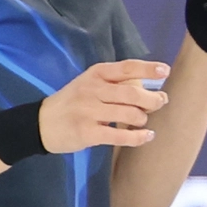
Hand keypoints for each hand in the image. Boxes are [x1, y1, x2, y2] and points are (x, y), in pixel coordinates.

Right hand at [35, 60, 170, 155]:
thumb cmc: (72, 102)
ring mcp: (88, 112)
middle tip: (160, 102)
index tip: (165, 71)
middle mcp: (92, 90)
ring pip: (129, 115)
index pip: (126, 68)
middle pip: (132, 94)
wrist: (40, 123)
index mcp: (95, 75)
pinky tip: (146, 136)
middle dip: (152, 100)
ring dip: (142, 119)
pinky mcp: (87, 133)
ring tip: (142, 121)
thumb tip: (148, 89)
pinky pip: (120, 135)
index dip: (148, 69)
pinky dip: (138, 138)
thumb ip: (114, 83)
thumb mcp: (88, 84)